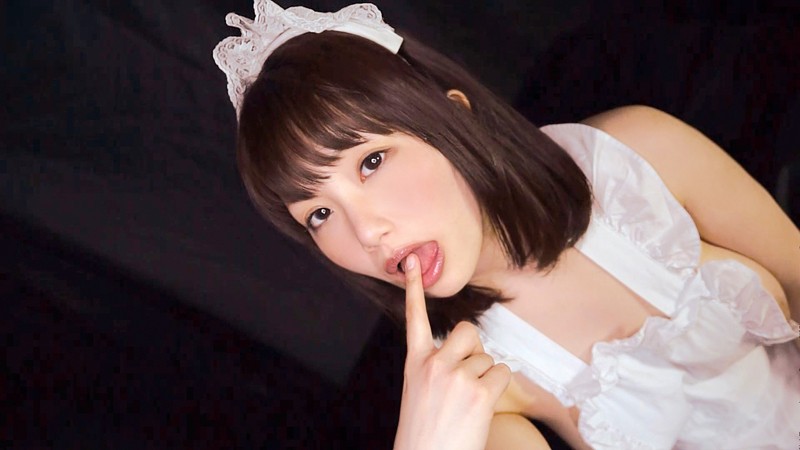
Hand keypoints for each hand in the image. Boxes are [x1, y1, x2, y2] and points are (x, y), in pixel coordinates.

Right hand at [393, 254, 510, 449]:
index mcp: (415, 364)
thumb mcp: (420, 391)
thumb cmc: (426, 433)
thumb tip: (470, 353)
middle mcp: (434, 364)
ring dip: (485, 378)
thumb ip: (437, 366)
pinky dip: (497, 388)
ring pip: (487, 358)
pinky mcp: (479, 392)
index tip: (412, 262)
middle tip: (469, 375)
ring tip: (467, 405)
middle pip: (467, 331)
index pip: (414, 318)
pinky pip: (501, 373)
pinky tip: (480, 408)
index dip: (413, 288)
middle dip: (475, 348)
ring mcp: (457, 376)